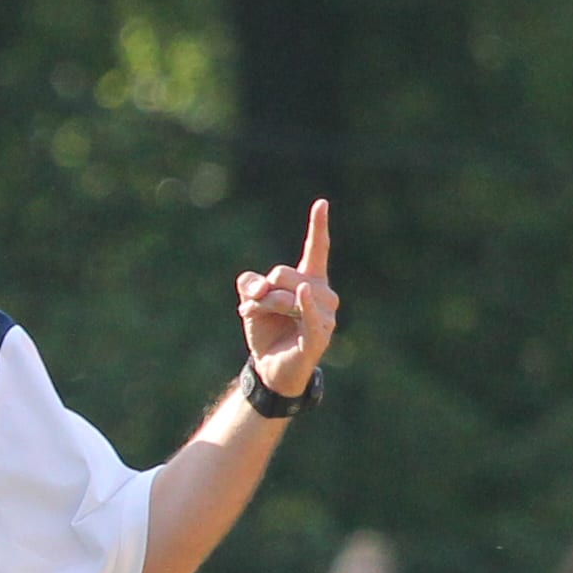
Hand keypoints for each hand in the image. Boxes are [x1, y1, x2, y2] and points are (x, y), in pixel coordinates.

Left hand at [235, 200, 337, 396]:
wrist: (270, 369)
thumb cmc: (267, 333)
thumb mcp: (252, 304)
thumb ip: (251, 286)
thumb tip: (254, 283)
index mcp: (309, 282)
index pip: (316, 250)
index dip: (318, 227)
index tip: (321, 203)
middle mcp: (322, 295)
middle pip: (286, 273)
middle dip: (262, 287)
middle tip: (249, 305)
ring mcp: (324, 316)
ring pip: (289, 294)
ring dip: (264, 304)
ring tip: (251, 315)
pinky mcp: (318, 336)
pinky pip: (310, 317)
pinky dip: (304, 305)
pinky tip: (303, 292)